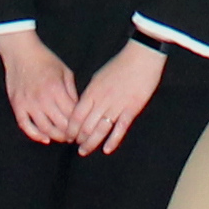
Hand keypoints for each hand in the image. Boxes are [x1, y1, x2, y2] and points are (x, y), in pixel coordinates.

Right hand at [0, 30, 82, 144]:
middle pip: (60, 125)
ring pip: (44, 129)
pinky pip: (25, 126)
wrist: (21, 52)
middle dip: (70, 134)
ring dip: (56, 136)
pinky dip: (35, 135)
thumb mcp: (65, 71)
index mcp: (57, 90)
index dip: (79, 125)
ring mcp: (29, 103)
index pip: (72, 115)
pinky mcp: (17, 105)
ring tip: (62, 137)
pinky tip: (44, 138)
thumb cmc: (45, 60)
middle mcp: (43, 99)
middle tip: (75, 136)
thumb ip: (72, 91)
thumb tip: (79, 110)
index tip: (83, 129)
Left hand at [71, 40, 165, 154]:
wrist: (141, 58)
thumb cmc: (120, 65)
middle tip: (75, 146)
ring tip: (84, 151)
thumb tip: (83, 106)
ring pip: (100, 129)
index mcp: (92, 91)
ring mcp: (117, 106)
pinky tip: (106, 150)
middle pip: (86, 125)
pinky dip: (113, 140)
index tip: (68, 135)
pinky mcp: (131, 109)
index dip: (70, 128)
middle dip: (78, 138)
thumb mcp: (98, 77)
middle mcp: (102, 100)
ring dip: (91, 142)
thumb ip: (91, 93)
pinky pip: (120, 128)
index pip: (76, 115)